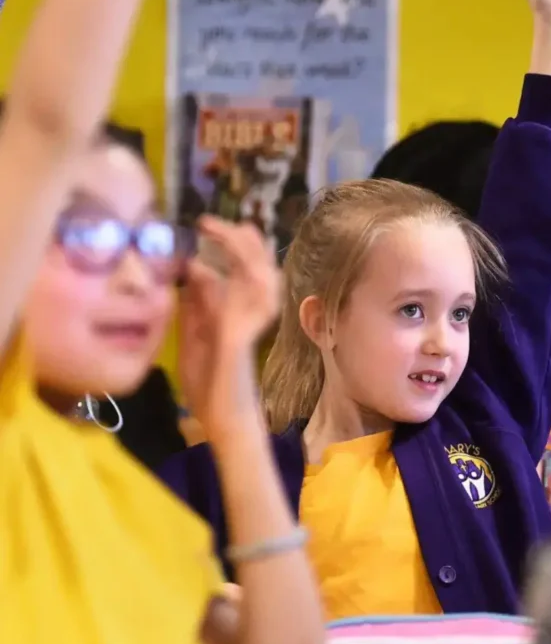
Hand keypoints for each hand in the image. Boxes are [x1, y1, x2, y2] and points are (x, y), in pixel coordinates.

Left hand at [178, 216, 280, 413]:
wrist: (219, 421)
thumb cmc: (209, 382)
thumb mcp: (194, 333)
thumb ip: (197, 303)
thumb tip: (195, 267)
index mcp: (237, 310)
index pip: (244, 266)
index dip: (233, 240)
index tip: (207, 223)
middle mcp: (250, 314)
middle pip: (259, 266)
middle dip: (239, 240)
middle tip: (211, 222)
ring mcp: (249, 328)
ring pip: (263, 282)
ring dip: (247, 256)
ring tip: (228, 235)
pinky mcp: (242, 343)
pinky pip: (251, 311)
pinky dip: (243, 290)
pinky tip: (228, 273)